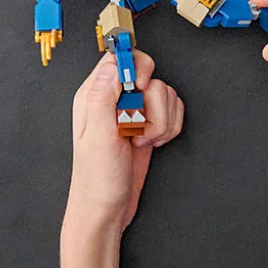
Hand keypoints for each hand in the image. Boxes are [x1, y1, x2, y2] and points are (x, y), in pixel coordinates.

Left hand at [64, 52, 183, 238]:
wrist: (108, 209)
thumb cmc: (96, 178)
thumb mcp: (97, 136)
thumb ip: (103, 97)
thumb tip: (114, 64)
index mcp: (94, 95)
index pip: (118, 58)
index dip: (135, 67)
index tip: (139, 88)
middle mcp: (113, 99)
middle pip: (148, 74)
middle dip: (152, 101)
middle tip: (137, 123)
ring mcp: (133, 112)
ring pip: (165, 94)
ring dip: (161, 120)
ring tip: (142, 140)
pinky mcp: (149, 125)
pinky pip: (173, 111)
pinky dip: (170, 128)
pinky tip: (154, 143)